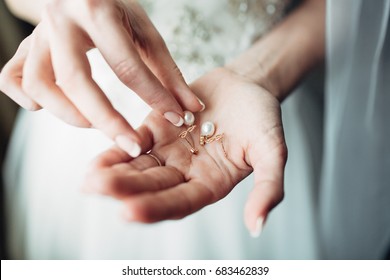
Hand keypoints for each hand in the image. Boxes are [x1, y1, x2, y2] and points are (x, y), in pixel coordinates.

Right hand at [0, 0, 201, 156]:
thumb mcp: (145, 32)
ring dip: (67, 113)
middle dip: (106, 121)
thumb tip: (191, 108)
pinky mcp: (24, 47)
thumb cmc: (115, 10)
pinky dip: (28, 99)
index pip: (128, 66)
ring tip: (93, 124)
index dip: (154, 98)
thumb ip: (168, 72)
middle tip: (132, 146)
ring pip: (39, 84)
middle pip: (76, 81)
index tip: (176, 120)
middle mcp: (61, 22)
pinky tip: (49, 107)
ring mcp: (37, 35)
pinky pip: (11, 78)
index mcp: (97, 12)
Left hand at [83, 68, 286, 235]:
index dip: (157, 207)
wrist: (247, 85)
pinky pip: (135, 142)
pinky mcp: (156, 129)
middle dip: (126, 189)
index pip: (180, 202)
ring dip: (115, 173)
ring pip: (139, 168)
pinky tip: (98, 159)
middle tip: (99, 189)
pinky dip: (118, 149)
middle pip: (153, 187)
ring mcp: (169, 153)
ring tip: (90, 179)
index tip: (131, 211)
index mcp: (210, 185)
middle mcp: (186, 174)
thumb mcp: (273, 152)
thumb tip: (258, 226)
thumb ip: (268, 188)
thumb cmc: (263, 119)